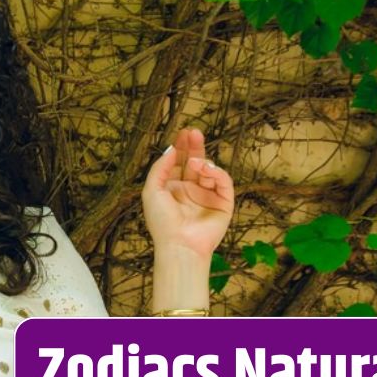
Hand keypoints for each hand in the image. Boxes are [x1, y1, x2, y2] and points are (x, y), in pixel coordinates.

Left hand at [141, 127, 233, 257]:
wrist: (179, 244)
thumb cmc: (162, 221)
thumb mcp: (152, 190)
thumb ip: (160, 168)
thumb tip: (171, 149)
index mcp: (173, 189)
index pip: (179, 163)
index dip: (181, 148)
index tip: (183, 133)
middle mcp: (191, 191)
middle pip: (195, 163)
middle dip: (195, 147)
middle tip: (194, 132)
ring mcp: (207, 196)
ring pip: (209, 171)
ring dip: (203, 162)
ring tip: (195, 163)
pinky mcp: (223, 202)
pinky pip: (224, 182)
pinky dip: (216, 173)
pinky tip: (207, 169)